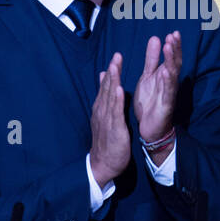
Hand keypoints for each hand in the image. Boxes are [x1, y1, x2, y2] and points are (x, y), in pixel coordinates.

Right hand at [90, 52, 130, 186]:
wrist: (102, 164)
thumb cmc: (106, 142)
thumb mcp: (105, 119)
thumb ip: (106, 102)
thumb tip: (107, 86)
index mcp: (101, 109)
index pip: (106, 87)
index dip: (111, 72)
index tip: (116, 57)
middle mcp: (102, 111)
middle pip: (107, 88)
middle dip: (112, 71)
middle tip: (116, 55)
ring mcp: (106, 120)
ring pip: (109, 97)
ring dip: (112, 81)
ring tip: (115, 66)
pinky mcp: (113, 129)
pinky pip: (114, 113)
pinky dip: (115, 100)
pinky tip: (118, 89)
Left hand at [133, 32, 181, 143]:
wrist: (149, 127)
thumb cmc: (150, 101)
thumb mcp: (148, 76)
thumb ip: (152, 59)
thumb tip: (156, 38)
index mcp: (164, 75)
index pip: (171, 58)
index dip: (173, 46)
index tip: (172, 33)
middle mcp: (169, 83)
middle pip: (174, 63)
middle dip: (175, 50)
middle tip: (174, 36)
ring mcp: (169, 93)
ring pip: (172, 75)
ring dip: (170, 61)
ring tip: (169, 48)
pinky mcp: (166, 105)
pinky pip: (167, 92)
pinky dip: (167, 81)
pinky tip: (166, 72)